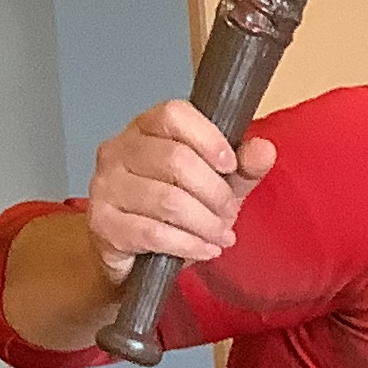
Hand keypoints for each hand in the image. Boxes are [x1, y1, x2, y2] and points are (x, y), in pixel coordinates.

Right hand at [83, 99, 277, 283]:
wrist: (138, 253)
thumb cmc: (176, 208)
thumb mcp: (218, 184)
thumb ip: (243, 167)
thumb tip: (264, 149)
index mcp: (145, 128)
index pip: (173, 114)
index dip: (209, 139)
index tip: (231, 166)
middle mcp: (118, 150)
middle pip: (175, 159)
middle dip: (215, 193)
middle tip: (229, 214)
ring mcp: (105, 186)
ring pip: (168, 200)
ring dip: (206, 224)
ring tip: (220, 236)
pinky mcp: (103, 223)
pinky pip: (153, 233)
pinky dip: (189, 245)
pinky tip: (205, 250)